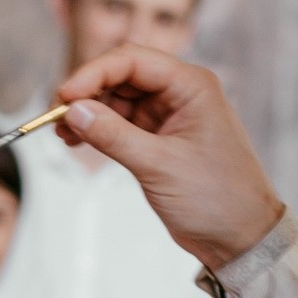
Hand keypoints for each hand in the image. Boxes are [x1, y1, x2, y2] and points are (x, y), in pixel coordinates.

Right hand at [55, 45, 286, 268]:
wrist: (241, 237)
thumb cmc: (216, 198)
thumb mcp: (159, 166)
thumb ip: (114, 135)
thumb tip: (72, 110)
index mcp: (191, 86)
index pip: (132, 60)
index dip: (92, 74)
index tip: (63, 97)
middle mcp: (180, 93)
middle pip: (120, 75)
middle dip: (86, 93)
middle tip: (55, 119)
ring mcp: (169, 116)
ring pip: (117, 99)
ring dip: (89, 112)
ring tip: (63, 135)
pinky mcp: (159, 139)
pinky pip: (121, 123)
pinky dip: (99, 129)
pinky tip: (78, 140)